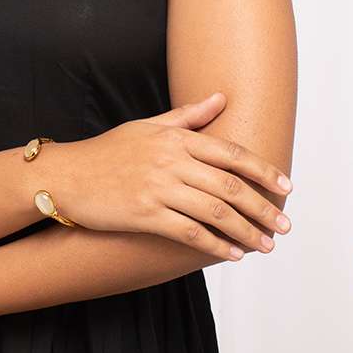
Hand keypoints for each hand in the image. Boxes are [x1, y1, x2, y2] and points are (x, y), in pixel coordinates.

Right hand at [49, 92, 292, 261]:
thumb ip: (188, 116)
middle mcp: (170, 160)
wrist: (67, 176)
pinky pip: (188, 232)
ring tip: (264, 245)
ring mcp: (158, 188)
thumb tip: (221, 98)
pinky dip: (214, 245)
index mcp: (175, 138)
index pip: (230, 152)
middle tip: (283, 224)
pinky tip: (231, 254)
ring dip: (245, 231)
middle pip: (229, 185)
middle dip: (262, 207)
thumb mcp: (147, 126)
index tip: (285, 186)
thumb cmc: (108, 151)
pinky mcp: (145, 214)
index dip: (262, 170)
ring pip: (214, 212)